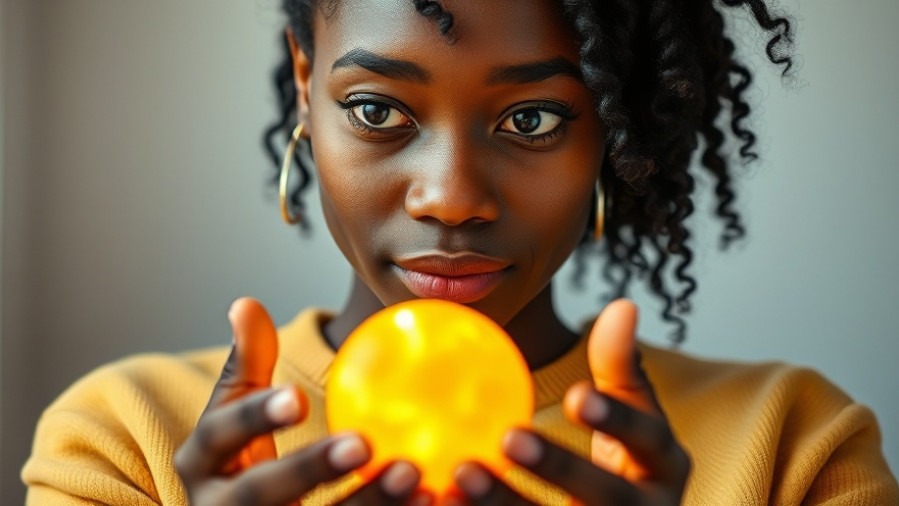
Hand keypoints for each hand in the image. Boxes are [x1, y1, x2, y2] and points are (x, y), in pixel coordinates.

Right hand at [174, 297, 426, 504]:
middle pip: (262, 493)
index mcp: (202, 464)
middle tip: (363, 444)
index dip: (257, 416)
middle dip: (311, 469)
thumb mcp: (233, 415)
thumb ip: (246, 365)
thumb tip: (246, 304)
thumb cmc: (242, 461)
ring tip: (414, 474)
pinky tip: (430, 500)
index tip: (297, 397)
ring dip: (368, 503)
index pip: (223, 435)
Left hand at [451, 299, 690, 504]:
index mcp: (664, 467)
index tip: (577, 395)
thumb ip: (622, 368)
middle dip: (559, 468)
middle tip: (509, 437)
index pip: (647, 440)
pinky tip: (443, 500)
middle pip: (605, 497)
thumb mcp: (635, 418)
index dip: (616, 421)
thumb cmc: (627, 465)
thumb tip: (622, 305)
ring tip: (460, 473)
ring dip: (504, 505)